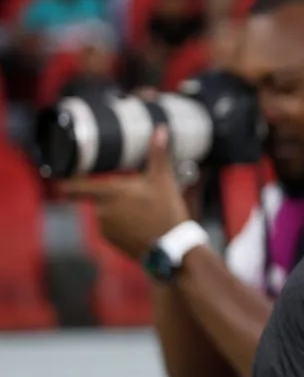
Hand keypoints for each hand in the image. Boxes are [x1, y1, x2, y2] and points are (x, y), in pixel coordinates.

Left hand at [59, 126, 190, 259]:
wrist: (171, 248)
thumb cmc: (166, 211)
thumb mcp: (164, 180)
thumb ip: (158, 154)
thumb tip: (160, 129)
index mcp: (110, 192)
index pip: (76, 186)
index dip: (66, 182)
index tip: (60, 179)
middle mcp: (101, 210)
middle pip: (94, 197)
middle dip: (106, 194)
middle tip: (127, 193)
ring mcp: (105, 228)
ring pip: (103, 212)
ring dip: (113, 209)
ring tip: (139, 210)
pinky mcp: (111, 241)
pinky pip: (109, 227)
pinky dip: (119, 224)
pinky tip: (138, 224)